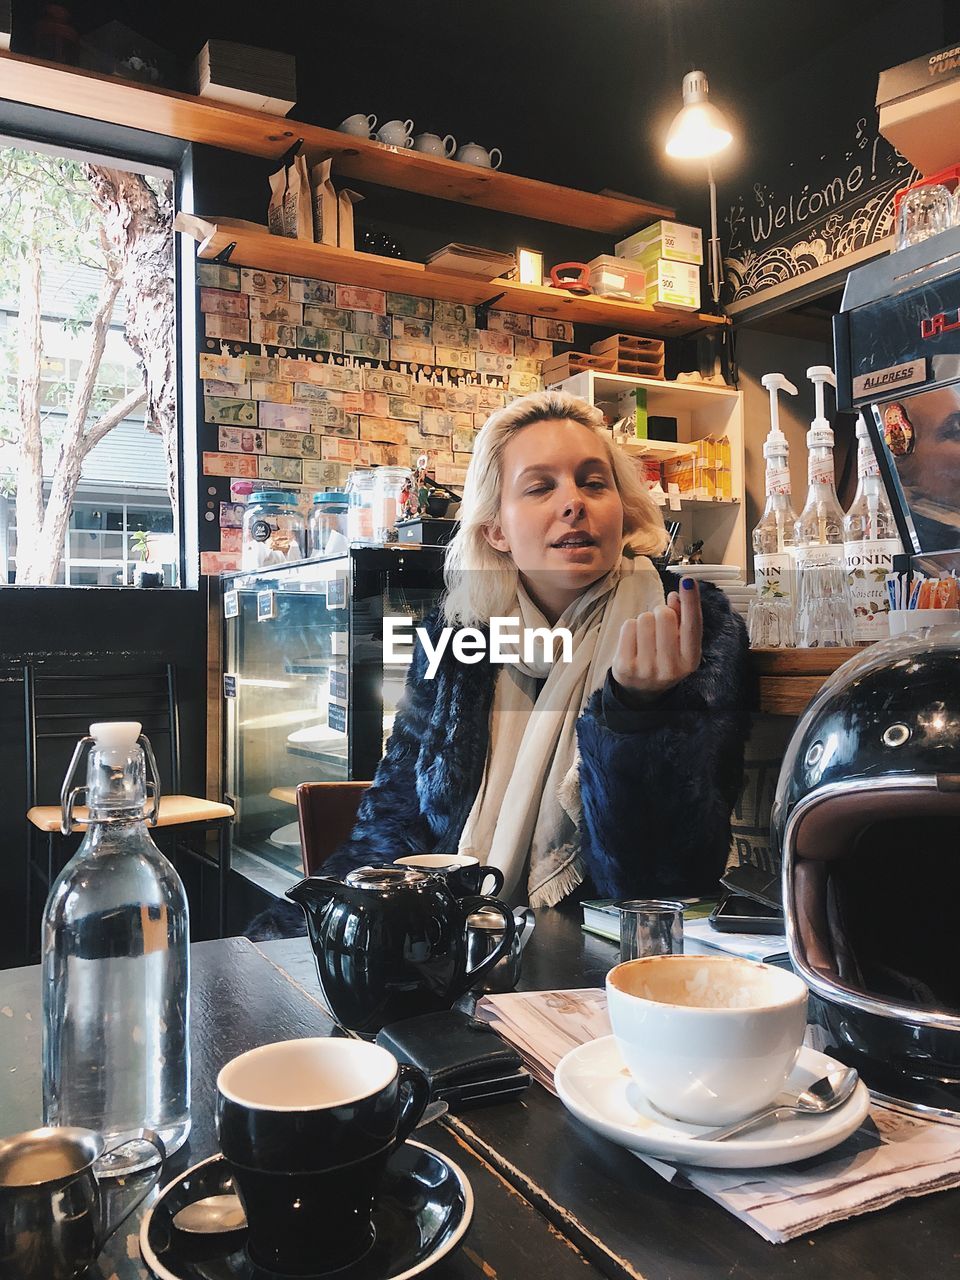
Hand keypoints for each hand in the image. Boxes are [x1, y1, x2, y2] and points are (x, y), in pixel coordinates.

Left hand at [612, 577, 702, 702]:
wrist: (641, 690)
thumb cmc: (664, 659)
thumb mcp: (680, 644)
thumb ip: (681, 619)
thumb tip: (675, 596)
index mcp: (690, 660)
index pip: (692, 625)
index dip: (691, 601)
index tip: (687, 581)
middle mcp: (670, 668)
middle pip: (664, 615)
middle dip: (660, 612)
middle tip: (658, 625)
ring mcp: (646, 669)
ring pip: (644, 618)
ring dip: (644, 621)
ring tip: (646, 636)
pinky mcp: (625, 667)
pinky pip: (628, 626)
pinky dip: (630, 627)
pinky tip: (634, 641)